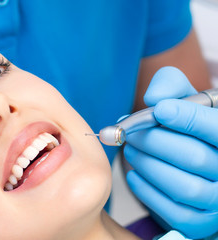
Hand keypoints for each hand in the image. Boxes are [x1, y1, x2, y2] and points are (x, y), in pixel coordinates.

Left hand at [124, 66, 217, 238]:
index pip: (215, 128)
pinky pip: (170, 210)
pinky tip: (134, 173)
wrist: (191, 164)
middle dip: (153, 141)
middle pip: (193, 157)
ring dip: (147, 164)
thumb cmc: (187, 128)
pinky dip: (145, 189)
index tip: (159, 109)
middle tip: (129, 133)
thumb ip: (172, 87)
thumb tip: (153, 98)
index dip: (187, 118)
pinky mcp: (198, 223)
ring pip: (181, 185)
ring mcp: (217, 201)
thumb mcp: (185, 100)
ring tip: (130, 150)